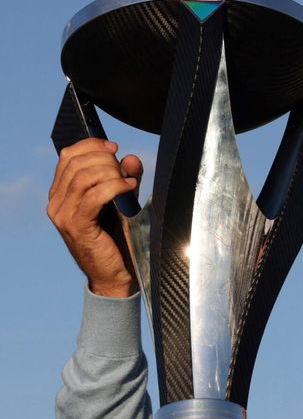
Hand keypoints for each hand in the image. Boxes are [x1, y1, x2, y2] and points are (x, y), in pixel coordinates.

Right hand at [46, 138, 141, 296]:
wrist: (114, 274)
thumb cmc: (116, 238)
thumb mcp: (121, 202)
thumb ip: (124, 179)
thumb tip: (130, 158)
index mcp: (61, 193)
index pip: (67, 156)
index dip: (90, 145)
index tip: (113, 146)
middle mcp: (56, 202)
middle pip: (75, 163)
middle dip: (104, 159)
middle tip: (125, 168)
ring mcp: (63, 215)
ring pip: (83, 178)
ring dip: (110, 173)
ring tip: (129, 180)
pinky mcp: (77, 226)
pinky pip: (93, 196)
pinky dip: (114, 187)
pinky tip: (129, 188)